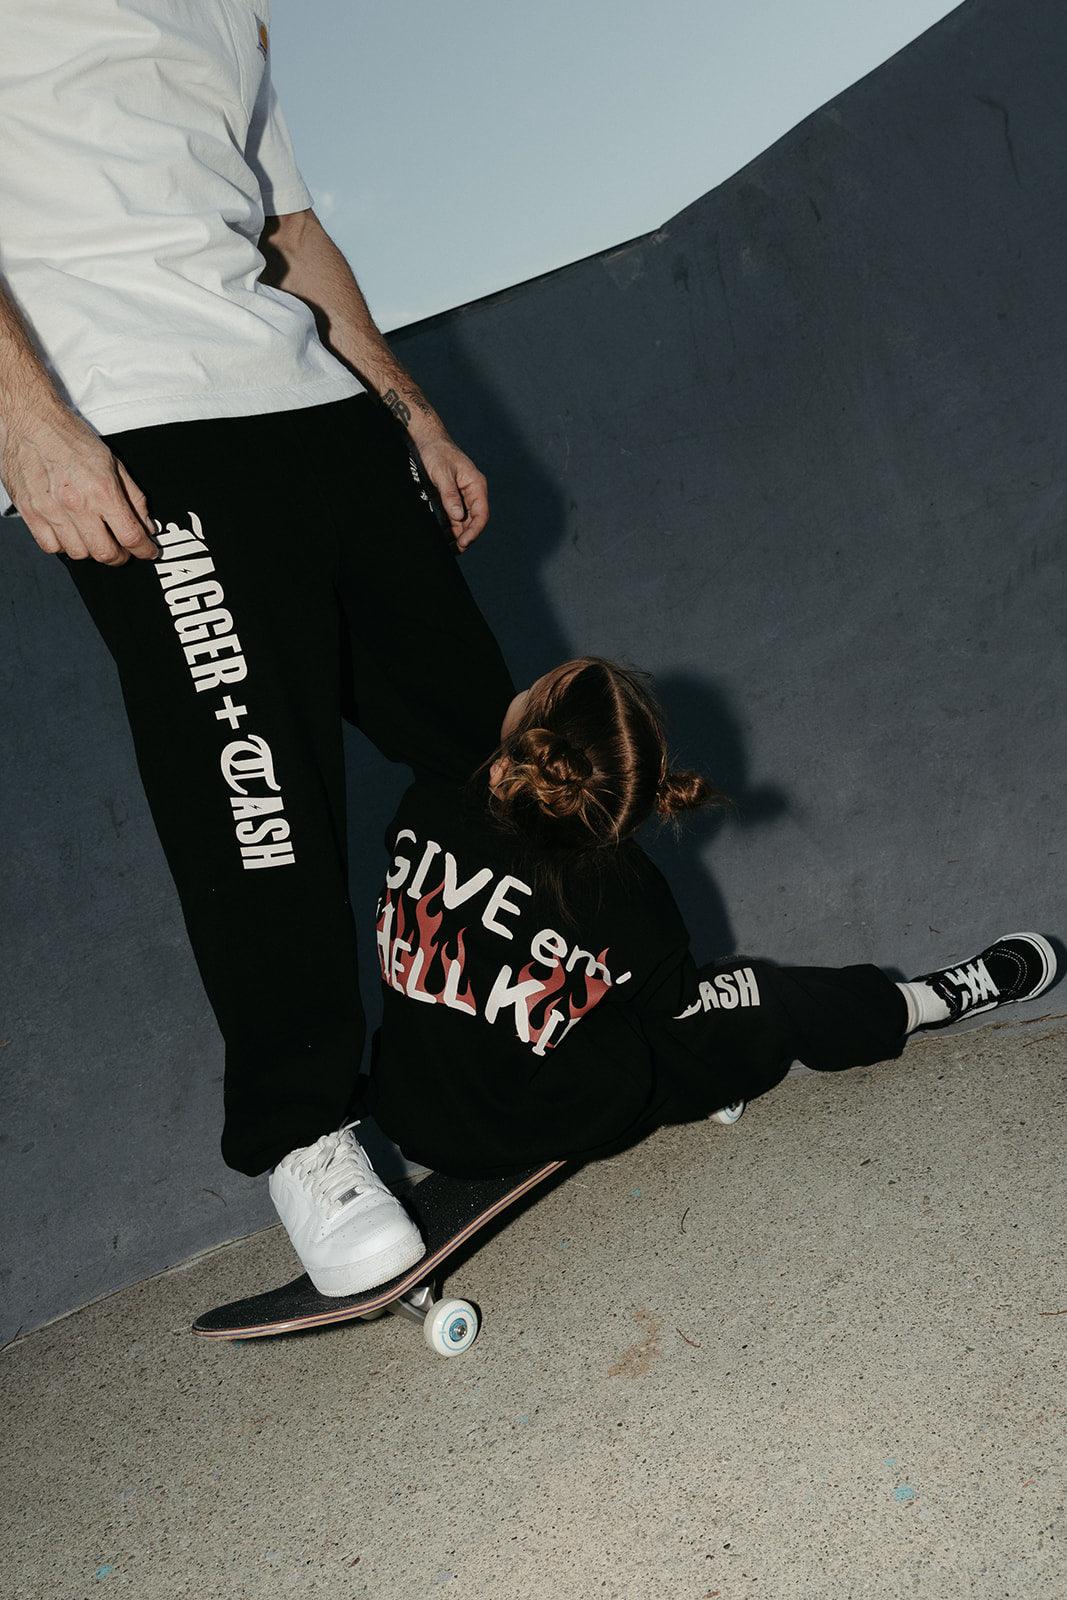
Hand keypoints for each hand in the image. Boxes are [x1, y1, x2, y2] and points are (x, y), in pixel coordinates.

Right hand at [2, 404, 157, 563]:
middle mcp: (76, 505)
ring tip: (95, 536)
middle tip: (123, 549)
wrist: (29, 420)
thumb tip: (146, 524)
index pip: (130, 536)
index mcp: (102, 490)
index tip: (148, 551)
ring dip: (92, 550)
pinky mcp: (30, 513)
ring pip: (79, 554)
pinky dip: (64, 546)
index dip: (144, 550)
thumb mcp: (112, 461)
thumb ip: (133, 496)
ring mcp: (51, 511)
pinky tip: (70, 533)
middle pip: (105, 553)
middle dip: (120, 556)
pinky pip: (51, 547)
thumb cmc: (69, 436)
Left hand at [415, 435, 488, 552]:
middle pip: (474, 520)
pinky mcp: (453, 497)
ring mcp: (463, 495)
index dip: (474, 530)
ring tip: (449, 546)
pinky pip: (455, 516)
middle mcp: (473, 492)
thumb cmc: (437, 452)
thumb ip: (450, 495)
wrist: (427, 440)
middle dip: (466, 536)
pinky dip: (451, 527)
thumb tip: (457, 516)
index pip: (481, 513)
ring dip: (458, 534)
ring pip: (464, 520)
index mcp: (476, 485)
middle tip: (454, 549)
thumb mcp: (442, 473)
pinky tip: (444, 536)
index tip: (464, 542)